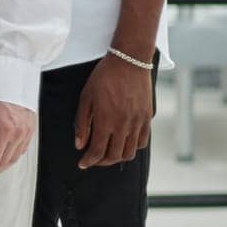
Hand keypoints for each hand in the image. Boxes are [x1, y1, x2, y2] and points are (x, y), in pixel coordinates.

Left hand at [0, 99, 36, 181]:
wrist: (13, 82)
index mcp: (5, 129)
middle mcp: (19, 133)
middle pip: (5, 161)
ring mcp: (27, 133)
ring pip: (15, 158)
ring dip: (3, 167)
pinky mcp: (31, 131)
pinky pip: (22, 150)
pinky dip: (12, 158)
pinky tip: (5, 160)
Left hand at [74, 53, 153, 168]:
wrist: (129, 62)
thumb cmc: (104, 77)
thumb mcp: (86, 98)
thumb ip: (82, 123)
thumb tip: (79, 144)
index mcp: (105, 121)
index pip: (97, 151)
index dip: (89, 161)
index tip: (83, 163)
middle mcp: (123, 126)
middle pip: (114, 156)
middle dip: (101, 162)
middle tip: (93, 159)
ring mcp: (137, 123)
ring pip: (129, 153)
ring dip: (117, 157)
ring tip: (107, 154)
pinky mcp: (147, 119)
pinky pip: (142, 142)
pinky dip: (132, 148)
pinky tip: (123, 144)